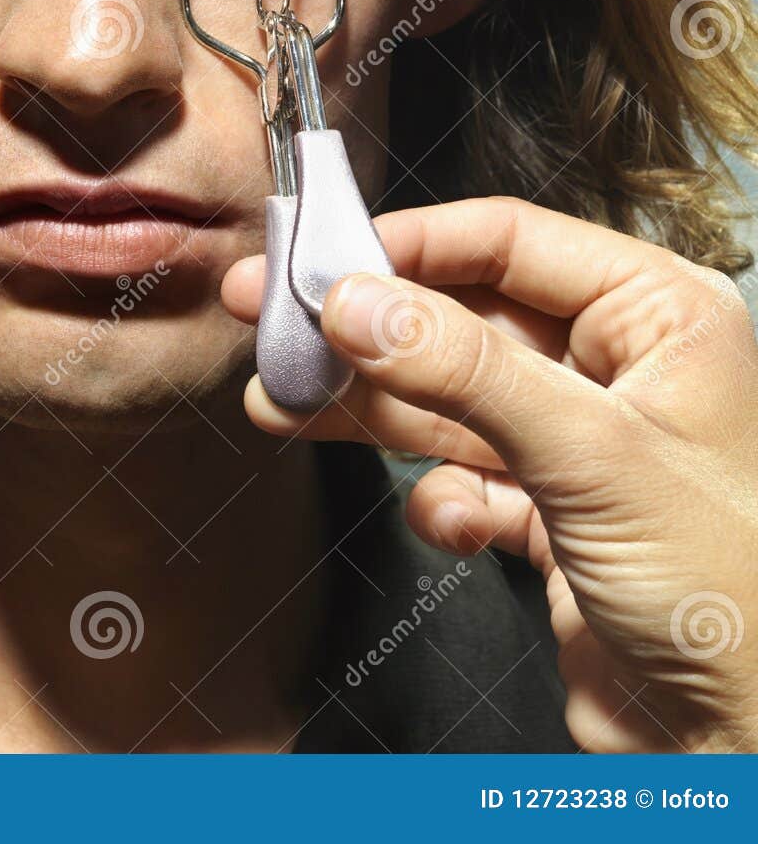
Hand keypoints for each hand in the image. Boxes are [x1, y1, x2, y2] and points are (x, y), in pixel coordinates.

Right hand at [224, 197, 757, 752]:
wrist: (742, 744)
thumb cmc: (733, 595)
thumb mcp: (591, 455)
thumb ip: (465, 370)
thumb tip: (357, 302)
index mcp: (658, 316)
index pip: (508, 242)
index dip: (406, 246)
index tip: (318, 260)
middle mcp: (619, 368)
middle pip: (460, 320)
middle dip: (366, 332)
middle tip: (275, 322)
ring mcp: (579, 443)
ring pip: (447, 400)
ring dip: (369, 410)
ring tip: (286, 404)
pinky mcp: (550, 514)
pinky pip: (462, 479)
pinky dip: (439, 501)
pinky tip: (447, 524)